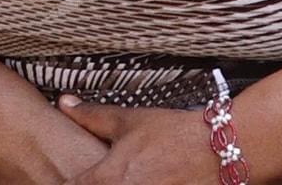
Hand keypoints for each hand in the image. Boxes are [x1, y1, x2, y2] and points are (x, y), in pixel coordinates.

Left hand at [57, 96, 215, 184]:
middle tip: (93, 177)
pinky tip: (142, 181)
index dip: (63, 183)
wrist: (219, 149)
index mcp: (108, 177)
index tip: (62, 178)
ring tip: (126, 177)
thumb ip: (91, 116)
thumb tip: (64, 103)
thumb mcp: (128, 120)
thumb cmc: (173, 134)